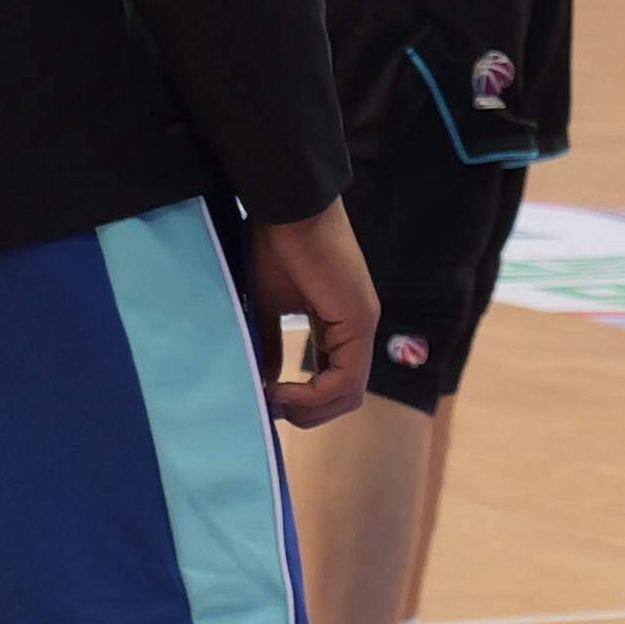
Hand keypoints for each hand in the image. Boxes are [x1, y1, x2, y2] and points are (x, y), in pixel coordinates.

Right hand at [238, 203, 377, 427]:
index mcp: (338, 326)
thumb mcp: (266, 307)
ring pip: (347, 395)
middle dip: (305, 413)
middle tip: (267, 408)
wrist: (287, 210)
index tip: (262, 399)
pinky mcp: (359, 321)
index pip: (331, 381)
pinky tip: (280, 390)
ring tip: (271, 399)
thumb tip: (264, 384)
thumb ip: (270, 344)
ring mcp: (362, 326)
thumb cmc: (275, 246)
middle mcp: (356, 330)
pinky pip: (345, 380)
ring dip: (307, 410)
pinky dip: (312, 396)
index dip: (300, 401)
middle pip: (342, 397)